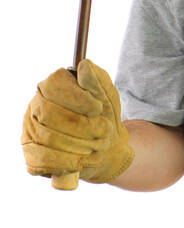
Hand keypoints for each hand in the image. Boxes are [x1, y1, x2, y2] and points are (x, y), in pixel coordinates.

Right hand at [21, 58, 134, 183]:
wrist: (108, 149)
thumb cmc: (105, 118)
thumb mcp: (108, 98)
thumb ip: (98, 81)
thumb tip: (85, 66)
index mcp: (52, 87)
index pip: (54, 85)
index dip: (77, 98)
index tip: (98, 108)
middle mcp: (35, 107)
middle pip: (49, 114)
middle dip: (83, 126)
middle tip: (104, 131)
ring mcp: (30, 130)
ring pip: (47, 138)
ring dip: (80, 145)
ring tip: (99, 146)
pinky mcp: (31, 153)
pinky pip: (43, 159)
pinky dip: (68, 161)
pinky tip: (84, 160)